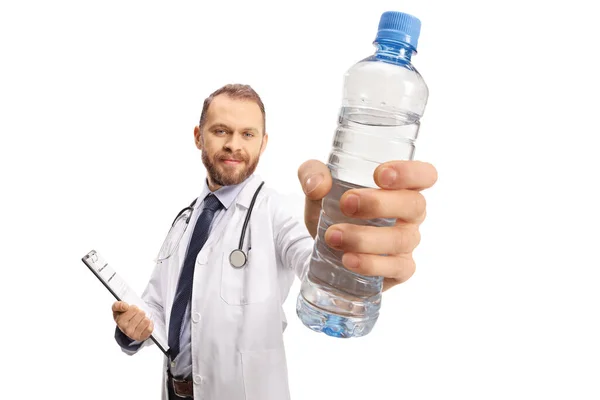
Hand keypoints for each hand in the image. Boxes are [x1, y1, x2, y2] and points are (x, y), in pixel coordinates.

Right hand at [112, 301, 153, 340]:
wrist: (127, 327)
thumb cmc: (124, 315)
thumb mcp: (118, 308)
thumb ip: (119, 305)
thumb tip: (125, 306)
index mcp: (119, 320)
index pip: (133, 309)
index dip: (134, 307)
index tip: (131, 309)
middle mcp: (124, 328)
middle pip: (141, 313)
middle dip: (140, 312)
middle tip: (136, 315)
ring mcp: (132, 334)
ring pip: (146, 321)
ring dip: (145, 318)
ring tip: (140, 320)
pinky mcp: (140, 338)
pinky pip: (149, 329)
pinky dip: (149, 325)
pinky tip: (144, 325)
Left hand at [298, 159, 436, 291]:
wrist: (322, 245)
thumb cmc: (333, 207)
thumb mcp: (317, 184)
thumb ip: (312, 174)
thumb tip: (317, 185)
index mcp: (401, 186)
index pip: (425, 174)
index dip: (410, 172)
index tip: (379, 174)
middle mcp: (411, 214)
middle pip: (414, 205)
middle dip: (379, 203)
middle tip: (346, 204)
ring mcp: (407, 242)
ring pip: (401, 239)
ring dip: (366, 238)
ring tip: (333, 236)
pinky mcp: (399, 269)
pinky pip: (396, 268)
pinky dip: (371, 264)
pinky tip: (348, 260)